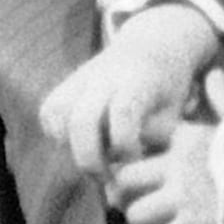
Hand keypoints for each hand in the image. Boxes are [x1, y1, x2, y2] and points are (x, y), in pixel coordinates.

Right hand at [40, 4, 218, 179]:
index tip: (136, 161)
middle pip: (81, 120)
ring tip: (92, 159)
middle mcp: (104, 77)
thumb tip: (119, 177)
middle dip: (89, 159)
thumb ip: (152, 143)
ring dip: (69, 146)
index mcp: (137, 81)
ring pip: (57, 115)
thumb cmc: (167, 88)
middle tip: (104, 179)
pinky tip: (79, 143)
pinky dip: (58, 134)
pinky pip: (49, 112)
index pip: (122, 115)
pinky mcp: (66, 83)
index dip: (126, 147)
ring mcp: (81, 78)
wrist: (153, 45)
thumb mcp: (174, 113)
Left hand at [111, 117, 223, 223]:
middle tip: (151, 208)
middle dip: (130, 197)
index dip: (137, 156)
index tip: (149, 172)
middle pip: (124, 180)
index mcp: (189, 138)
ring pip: (136, 216)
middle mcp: (177, 166)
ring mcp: (182, 197)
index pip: (143, 138)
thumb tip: (215, 74)